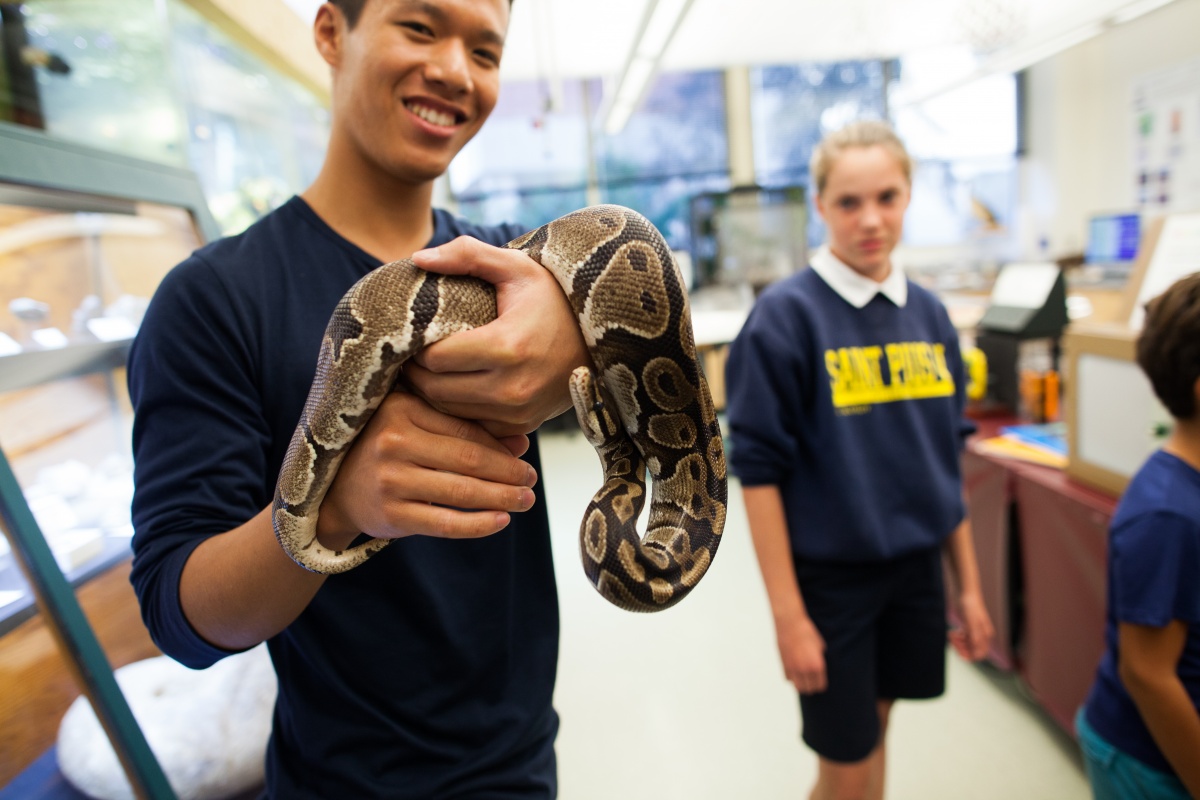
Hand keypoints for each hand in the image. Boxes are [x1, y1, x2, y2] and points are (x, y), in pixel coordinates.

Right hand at [315, 391, 536, 547]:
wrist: (335, 491)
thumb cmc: (386, 450)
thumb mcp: (415, 426)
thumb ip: (463, 429)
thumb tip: (521, 443)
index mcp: (401, 409)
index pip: (465, 430)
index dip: (500, 446)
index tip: (525, 456)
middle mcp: (392, 442)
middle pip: (468, 461)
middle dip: (508, 473)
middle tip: (532, 480)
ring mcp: (390, 480)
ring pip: (461, 492)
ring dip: (501, 498)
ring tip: (525, 500)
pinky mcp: (391, 514)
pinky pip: (445, 523)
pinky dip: (478, 525)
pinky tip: (501, 522)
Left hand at [407, 236, 590, 437]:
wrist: (599, 336)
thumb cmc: (554, 297)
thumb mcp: (516, 267)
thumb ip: (466, 255)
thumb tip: (418, 258)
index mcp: (507, 346)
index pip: (434, 358)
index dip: (418, 345)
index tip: (419, 333)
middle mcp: (513, 388)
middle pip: (435, 389)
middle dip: (419, 372)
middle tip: (417, 352)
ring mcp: (519, 412)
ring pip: (449, 412)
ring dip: (434, 392)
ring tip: (433, 369)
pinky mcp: (523, 426)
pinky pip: (472, 425)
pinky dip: (459, 410)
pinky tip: (459, 386)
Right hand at [776, 616, 827, 694]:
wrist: (790, 623)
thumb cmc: (807, 631)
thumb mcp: (820, 645)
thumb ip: (820, 659)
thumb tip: (819, 667)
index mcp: (817, 665)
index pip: (820, 686)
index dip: (821, 685)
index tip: (821, 682)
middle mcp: (805, 670)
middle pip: (809, 690)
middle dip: (812, 687)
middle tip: (812, 681)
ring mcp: (793, 668)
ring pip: (797, 687)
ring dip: (801, 684)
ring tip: (803, 679)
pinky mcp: (784, 664)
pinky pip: (788, 678)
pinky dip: (792, 677)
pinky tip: (795, 671)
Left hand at [949, 591, 994, 660]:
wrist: (965, 592)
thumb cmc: (969, 605)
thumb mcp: (970, 621)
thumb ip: (974, 635)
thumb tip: (976, 649)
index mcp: (985, 634)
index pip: (980, 653)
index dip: (969, 656)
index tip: (958, 653)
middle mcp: (982, 634)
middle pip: (972, 650)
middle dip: (961, 648)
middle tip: (952, 640)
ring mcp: (975, 630)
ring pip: (967, 644)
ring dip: (958, 643)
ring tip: (950, 634)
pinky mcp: (968, 626)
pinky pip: (963, 638)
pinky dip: (957, 638)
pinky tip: (952, 632)